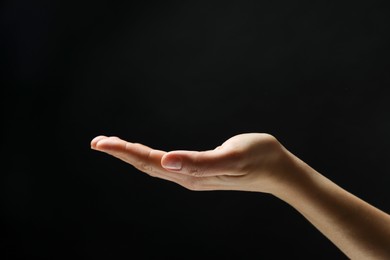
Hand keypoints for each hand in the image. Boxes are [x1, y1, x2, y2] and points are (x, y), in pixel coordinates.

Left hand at [90, 133, 292, 192]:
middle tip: (97, 142)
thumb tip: (167, 161)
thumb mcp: (232, 156)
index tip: (100, 142)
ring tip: (113, 146)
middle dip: (121, 154)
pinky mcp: (199, 172)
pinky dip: (149, 158)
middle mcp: (188, 178)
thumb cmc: (260, 158)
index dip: (124, 152)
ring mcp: (193, 177)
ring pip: (154, 166)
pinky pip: (167, 166)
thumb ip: (200, 162)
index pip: (150, 162)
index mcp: (191, 174)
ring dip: (132, 156)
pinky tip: (145, 155)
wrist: (278, 171)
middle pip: (147, 166)